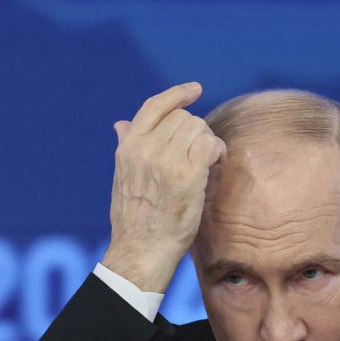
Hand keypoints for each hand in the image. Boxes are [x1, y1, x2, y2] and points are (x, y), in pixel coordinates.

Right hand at [100, 81, 226, 292]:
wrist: (141, 250)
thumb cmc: (134, 218)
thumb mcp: (122, 176)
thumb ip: (126, 146)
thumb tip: (121, 124)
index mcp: (129, 147)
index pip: (154, 107)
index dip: (177, 94)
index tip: (194, 90)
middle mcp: (145, 149)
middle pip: (183, 118)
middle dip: (196, 131)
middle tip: (201, 153)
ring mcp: (167, 162)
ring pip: (199, 129)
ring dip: (209, 142)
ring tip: (208, 162)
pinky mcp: (187, 177)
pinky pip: (210, 146)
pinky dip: (218, 152)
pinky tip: (216, 166)